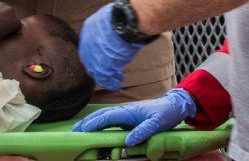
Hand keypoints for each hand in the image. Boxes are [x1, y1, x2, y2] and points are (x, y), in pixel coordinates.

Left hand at [0, 0, 21, 38]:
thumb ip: (6, 32)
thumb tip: (6, 30)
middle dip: (5, 17)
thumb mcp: (0, 37)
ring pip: (1, 8)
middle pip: (10, 14)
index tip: (4, 29)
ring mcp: (1, 3)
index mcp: (15, 21)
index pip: (16, 24)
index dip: (10, 27)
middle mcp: (11, 10)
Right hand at [73, 88, 196, 145]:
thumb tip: (128, 142)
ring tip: (80, 130)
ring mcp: (126, 114)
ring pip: (105, 117)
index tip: (82, 130)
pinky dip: (101, 124)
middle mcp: (124, 112)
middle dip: (88, 122)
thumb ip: (143, 131)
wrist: (173, 106)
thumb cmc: (165, 113)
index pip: (107, 117)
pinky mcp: (128, 118)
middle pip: (102, 116)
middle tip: (75, 130)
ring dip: (92, 122)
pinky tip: (96, 129)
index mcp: (129, 112)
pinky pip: (111, 121)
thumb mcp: (157, 123)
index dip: (94, 123)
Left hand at [78, 2, 142, 90]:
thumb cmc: (123, 17)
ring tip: (117, 77)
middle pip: (91, 58)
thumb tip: (119, 28)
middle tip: (111, 68)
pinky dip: (111, 83)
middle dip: (100, 64)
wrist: (124, 23)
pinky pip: (104, 79)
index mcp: (89, 28)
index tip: (106, 55)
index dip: (98, 50)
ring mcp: (92, 57)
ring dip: (107, 75)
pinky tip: (117, 83)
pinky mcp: (101, 68)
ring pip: (97, 70)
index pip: (90, 44)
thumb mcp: (113, 18)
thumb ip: (111, 26)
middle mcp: (87, 43)